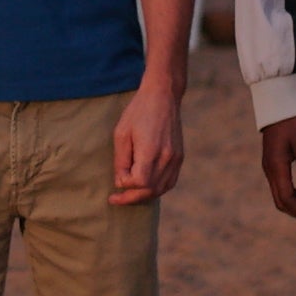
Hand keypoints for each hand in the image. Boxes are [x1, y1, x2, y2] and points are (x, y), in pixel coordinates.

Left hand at [109, 83, 183, 205]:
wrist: (163, 96)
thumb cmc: (138, 112)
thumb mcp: (122, 134)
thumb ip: (121, 161)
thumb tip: (121, 182)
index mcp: (151, 150)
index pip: (139, 182)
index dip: (125, 184)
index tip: (116, 179)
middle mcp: (167, 157)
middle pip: (150, 190)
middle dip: (131, 198)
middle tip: (115, 199)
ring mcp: (176, 159)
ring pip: (161, 189)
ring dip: (144, 195)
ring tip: (128, 194)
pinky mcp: (180, 157)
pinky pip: (169, 182)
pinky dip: (157, 189)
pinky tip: (145, 188)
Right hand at [260, 114, 295, 224]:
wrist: (280, 102)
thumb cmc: (295, 121)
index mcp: (276, 167)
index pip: (288, 199)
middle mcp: (269, 169)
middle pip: (281, 201)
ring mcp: (269, 166)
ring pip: (279, 195)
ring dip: (295, 206)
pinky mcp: (272, 161)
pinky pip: (280, 186)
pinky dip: (292, 196)